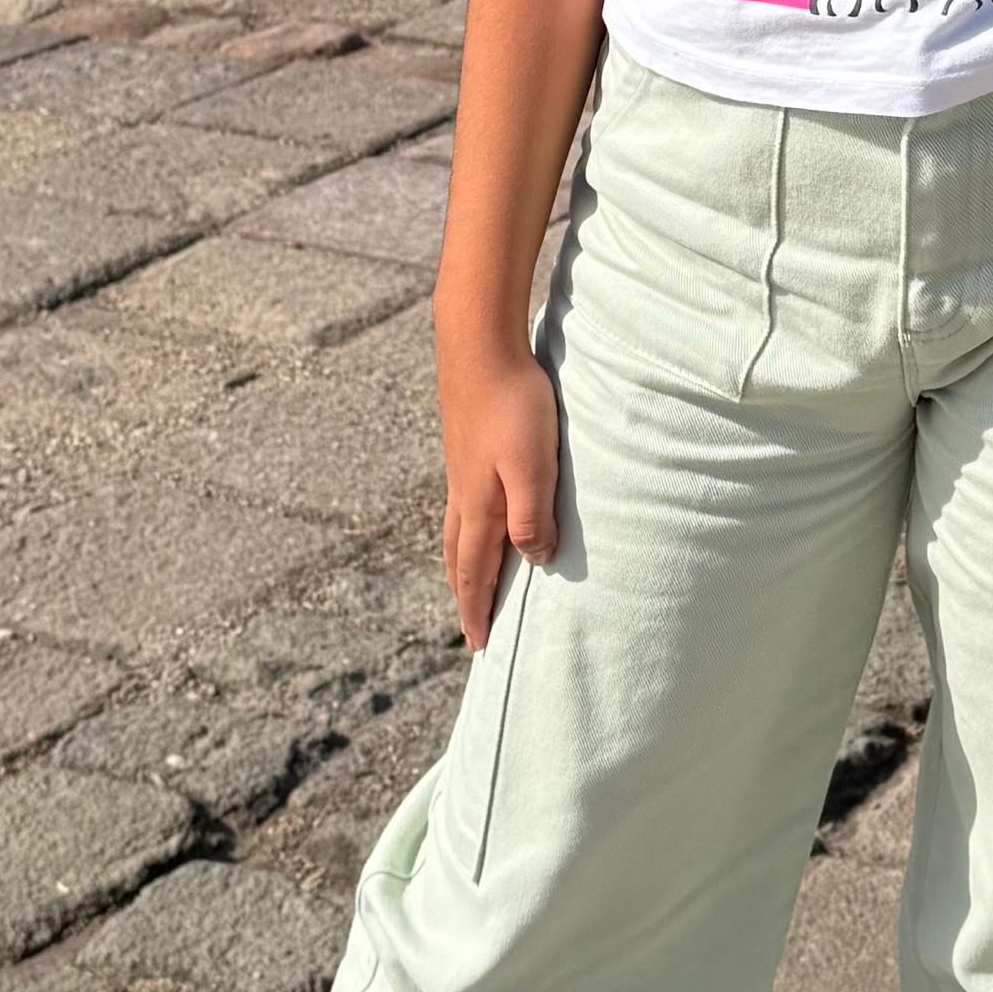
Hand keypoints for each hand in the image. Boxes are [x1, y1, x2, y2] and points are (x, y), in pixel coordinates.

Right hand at [438, 328, 561, 644]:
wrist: (479, 346)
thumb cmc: (513, 405)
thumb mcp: (533, 467)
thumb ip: (532, 517)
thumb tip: (535, 561)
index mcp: (480, 507)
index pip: (476, 573)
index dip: (477, 610)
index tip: (478, 645)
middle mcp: (463, 495)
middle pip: (459, 559)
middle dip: (465, 596)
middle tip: (470, 627)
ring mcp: (460, 471)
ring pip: (457, 533)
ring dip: (462, 566)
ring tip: (469, 584)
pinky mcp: (465, 449)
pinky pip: (461, 507)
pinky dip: (465, 532)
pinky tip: (476, 520)